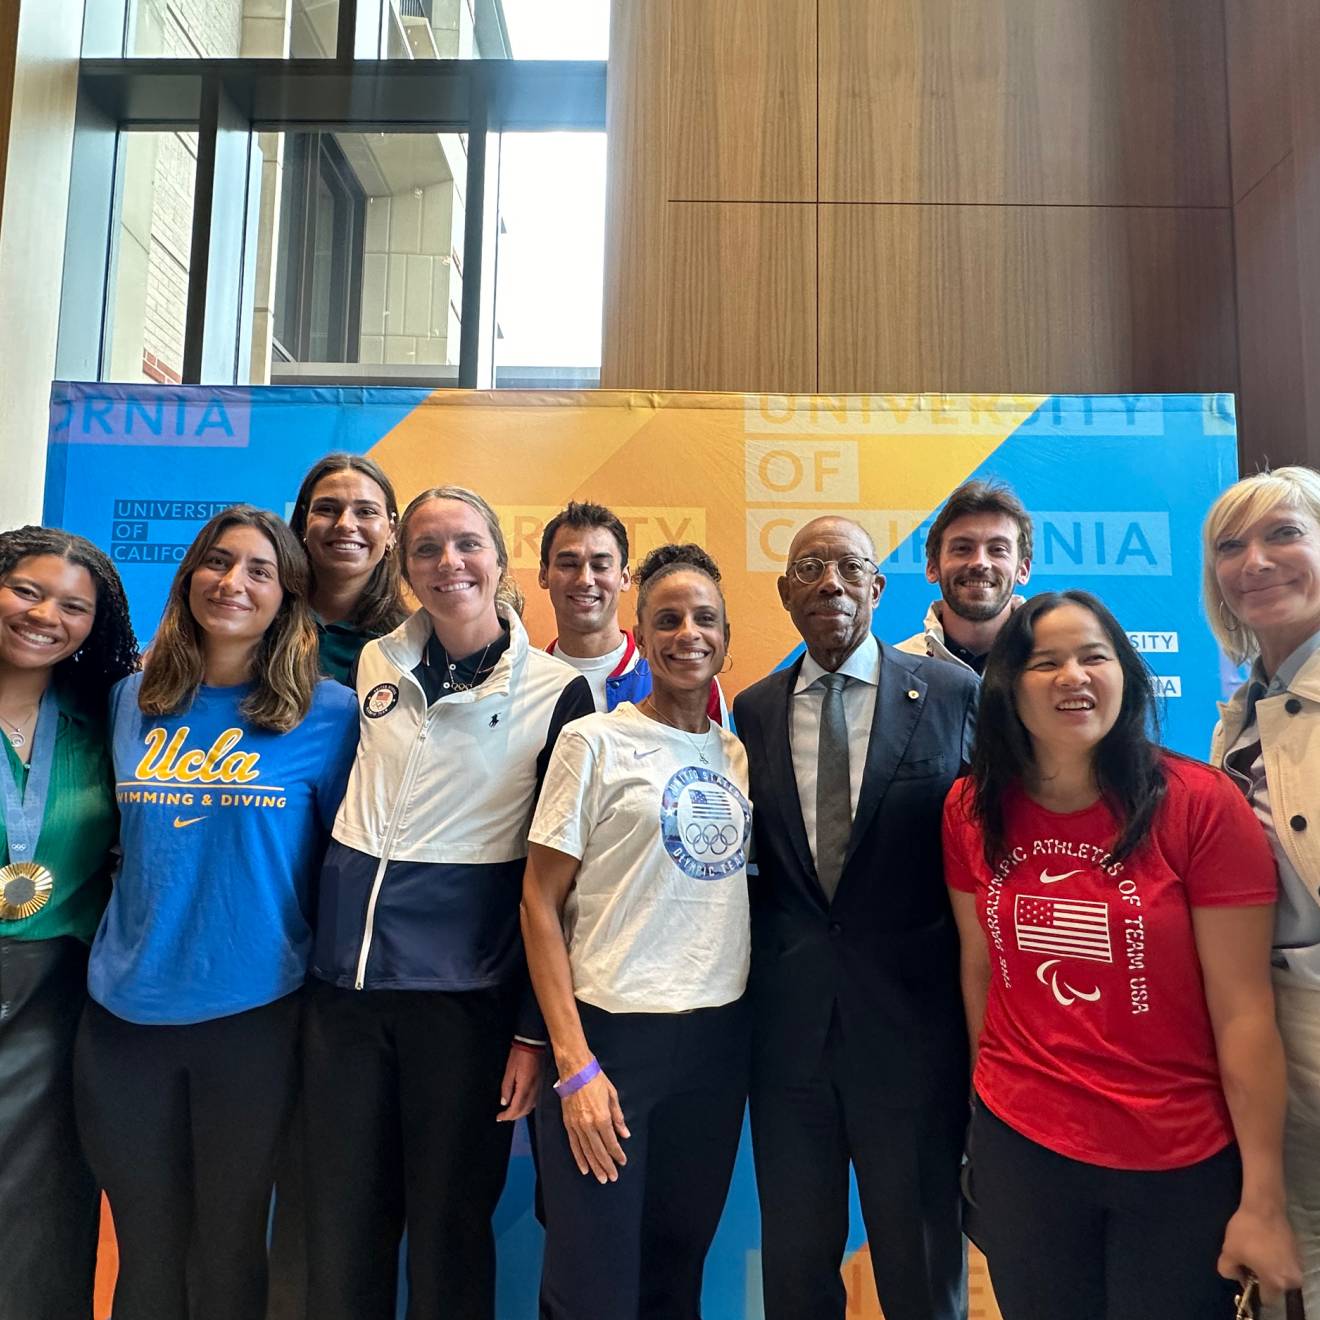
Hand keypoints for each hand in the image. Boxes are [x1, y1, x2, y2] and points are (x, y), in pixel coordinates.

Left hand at [496, 1045, 542, 1122]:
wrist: (532, 1045)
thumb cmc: (519, 1055)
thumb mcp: (509, 1071)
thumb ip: (506, 1088)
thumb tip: (504, 1102)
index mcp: (525, 1088)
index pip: (516, 1108)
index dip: (507, 1116)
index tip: (499, 1117)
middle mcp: (534, 1090)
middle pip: (524, 1110)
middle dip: (513, 1116)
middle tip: (503, 1117)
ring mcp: (538, 1088)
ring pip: (530, 1107)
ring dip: (520, 1113)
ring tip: (510, 1113)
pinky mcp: (540, 1084)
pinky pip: (534, 1101)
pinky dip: (526, 1107)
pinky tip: (521, 1105)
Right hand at [560, 1069, 629, 1183]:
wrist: (575, 1069)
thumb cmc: (596, 1079)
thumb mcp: (612, 1096)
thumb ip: (618, 1117)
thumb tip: (625, 1134)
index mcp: (602, 1117)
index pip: (611, 1142)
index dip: (617, 1154)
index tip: (622, 1162)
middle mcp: (589, 1124)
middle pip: (599, 1151)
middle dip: (606, 1166)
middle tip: (611, 1177)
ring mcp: (577, 1125)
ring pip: (586, 1151)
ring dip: (594, 1166)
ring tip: (600, 1177)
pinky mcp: (568, 1123)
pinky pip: (574, 1144)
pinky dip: (579, 1158)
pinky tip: (584, 1168)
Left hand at [1218, 1203, 1302, 1301]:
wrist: (1264, 1207)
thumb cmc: (1246, 1232)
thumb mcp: (1228, 1252)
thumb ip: (1227, 1271)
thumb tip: (1236, 1275)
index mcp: (1277, 1282)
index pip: (1265, 1299)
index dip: (1252, 1288)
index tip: (1243, 1273)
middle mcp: (1292, 1278)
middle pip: (1274, 1287)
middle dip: (1260, 1277)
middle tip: (1247, 1260)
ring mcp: (1297, 1265)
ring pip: (1279, 1275)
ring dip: (1267, 1268)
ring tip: (1255, 1250)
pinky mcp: (1298, 1253)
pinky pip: (1284, 1264)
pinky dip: (1274, 1259)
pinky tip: (1263, 1244)